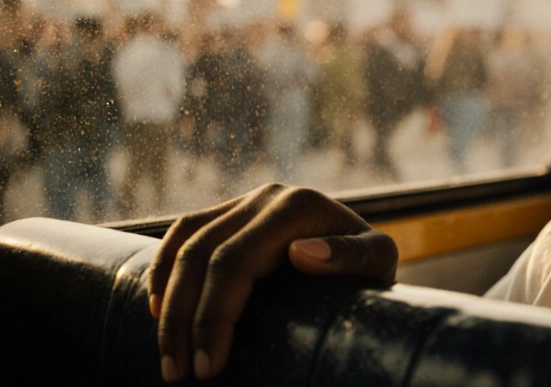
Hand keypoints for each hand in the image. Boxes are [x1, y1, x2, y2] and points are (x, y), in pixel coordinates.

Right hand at [148, 184, 397, 381]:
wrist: (368, 251)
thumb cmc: (372, 266)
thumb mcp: (379, 260)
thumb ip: (353, 256)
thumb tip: (303, 252)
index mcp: (298, 206)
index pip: (234, 262)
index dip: (213, 316)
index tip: (208, 367)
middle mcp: (267, 196)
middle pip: (201, 256)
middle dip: (183, 320)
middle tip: (180, 375)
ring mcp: (246, 201)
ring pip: (183, 245)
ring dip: (166, 304)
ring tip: (169, 358)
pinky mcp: (230, 212)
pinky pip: (182, 233)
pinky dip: (163, 268)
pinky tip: (156, 308)